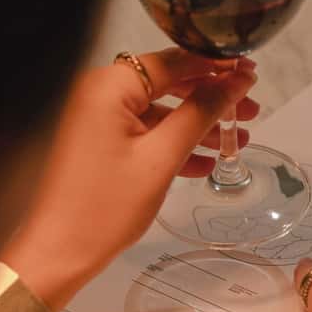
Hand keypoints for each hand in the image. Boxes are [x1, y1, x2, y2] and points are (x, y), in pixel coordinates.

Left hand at [2, 48, 257, 307]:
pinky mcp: (103, 142)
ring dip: (200, 124)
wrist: (60, 251)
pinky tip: (207, 162)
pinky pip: (148, 132)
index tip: (251, 73)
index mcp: (111, 86)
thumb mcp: (162, 156)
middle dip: (212, 97)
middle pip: (170, 83)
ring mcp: (101, 118)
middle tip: (250, 109)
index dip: (217, 65)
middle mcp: (102, 93)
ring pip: (162, 110)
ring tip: (238, 140)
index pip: (175, 61)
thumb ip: (202, 112)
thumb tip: (237, 80)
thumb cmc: (106, 205)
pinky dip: (177, 142)